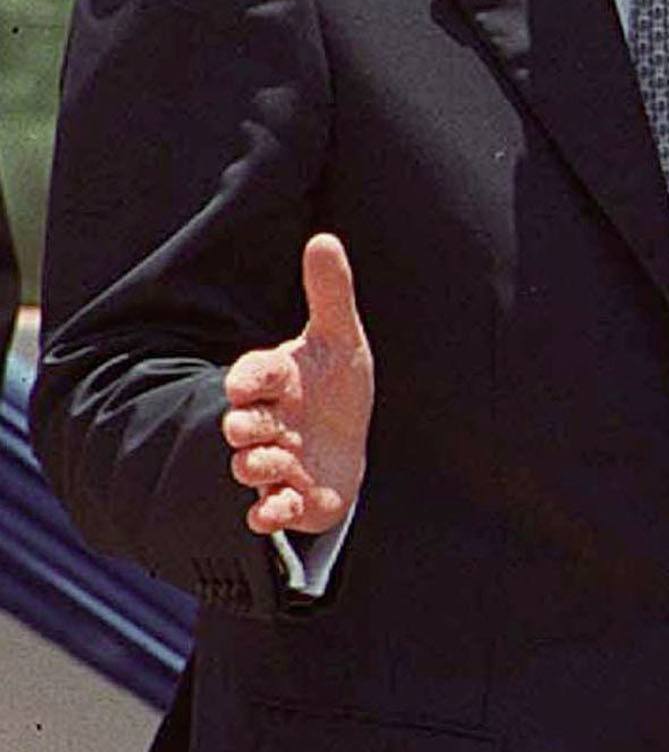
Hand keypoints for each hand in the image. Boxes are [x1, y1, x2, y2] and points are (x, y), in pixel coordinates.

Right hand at [223, 235, 371, 536]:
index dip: (248, 379)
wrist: (348, 442)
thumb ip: (329, 293)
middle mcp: (267, 421)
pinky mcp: (289, 497)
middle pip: (238, 425)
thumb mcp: (341, 339)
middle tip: (259, 426)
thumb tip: (323, 238)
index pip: (250, 374)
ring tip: (280, 460)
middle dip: (244, 426)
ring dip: (259, 465)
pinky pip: (268, 510)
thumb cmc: (336, 385)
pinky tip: (276, 510)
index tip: (249, 384)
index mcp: (275, 380)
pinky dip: (269, 513)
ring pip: (249, 467)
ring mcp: (275, 460)